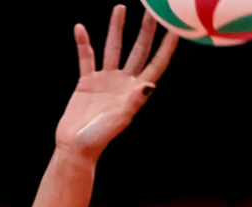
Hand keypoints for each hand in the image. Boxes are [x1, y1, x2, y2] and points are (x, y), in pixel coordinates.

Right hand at [55, 5, 176, 162]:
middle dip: (145, 32)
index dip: (166, 48)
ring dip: (116, 29)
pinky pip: (86, 58)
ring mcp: (105, 81)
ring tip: (120, 8)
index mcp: (136, 92)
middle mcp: (124, 83)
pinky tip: (80, 28)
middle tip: (151, 12)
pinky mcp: (87, 82)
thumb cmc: (99, 138)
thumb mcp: (119, 120)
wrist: (76, 147)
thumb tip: (149, 85)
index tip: (175, 30)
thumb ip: (133, 103)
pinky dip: (83, 43)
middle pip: (138, 51)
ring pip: (113, 49)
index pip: (156, 64)